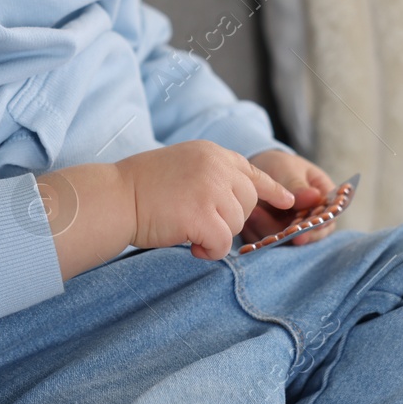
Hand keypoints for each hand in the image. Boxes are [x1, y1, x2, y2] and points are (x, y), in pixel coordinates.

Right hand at [117, 140, 295, 259]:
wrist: (115, 198)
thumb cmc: (140, 187)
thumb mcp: (182, 166)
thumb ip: (211, 174)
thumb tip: (238, 196)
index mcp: (211, 152)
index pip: (252, 171)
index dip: (271, 189)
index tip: (287, 201)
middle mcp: (216, 166)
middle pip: (247, 203)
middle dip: (228, 219)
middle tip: (198, 222)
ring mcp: (211, 189)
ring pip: (237, 224)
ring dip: (216, 234)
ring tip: (187, 230)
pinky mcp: (204, 215)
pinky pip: (224, 244)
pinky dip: (210, 251)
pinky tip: (190, 246)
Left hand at [243, 149, 337, 246]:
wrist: (256, 172)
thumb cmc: (279, 165)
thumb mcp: (288, 169)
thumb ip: (298, 185)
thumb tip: (314, 198)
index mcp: (324, 198)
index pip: (328, 217)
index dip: (317, 226)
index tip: (301, 230)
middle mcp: (313, 218)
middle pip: (310, 235)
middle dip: (291, 233)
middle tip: (277, 229)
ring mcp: (295, 230)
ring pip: (288, 242)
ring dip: (271, 234)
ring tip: (254, 213)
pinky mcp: (276, 237)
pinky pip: (270, 243)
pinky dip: (258, 234)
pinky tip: (249, 219)